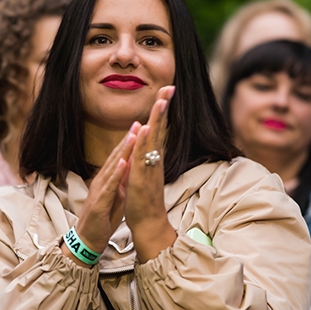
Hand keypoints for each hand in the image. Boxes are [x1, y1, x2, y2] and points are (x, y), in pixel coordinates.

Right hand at [64, 126, 137, 264]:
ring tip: (133, 135)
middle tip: (139, 122)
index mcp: (107, 180)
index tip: (141, 126)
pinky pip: (109, 186)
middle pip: (115, 157)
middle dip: (127, 140)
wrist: (88, 240)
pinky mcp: (99, 203)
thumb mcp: (116, 198)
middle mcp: (101, 181)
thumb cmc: (102, 220)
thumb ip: (121, 183)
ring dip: (122, 151)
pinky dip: (116, 173)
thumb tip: (129, 169)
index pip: (119, 157)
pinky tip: (122, 162)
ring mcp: (99, 191)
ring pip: (112, 167)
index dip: (129, 142)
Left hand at [125, 86, 176, 261]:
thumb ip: (147, 154)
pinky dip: (144, 143)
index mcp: (153, 157)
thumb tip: (148, 137)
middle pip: (160, 129)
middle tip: (169, 87)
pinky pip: (142, 158)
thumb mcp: (145, 171)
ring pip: (154, 140)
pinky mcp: (141, 179)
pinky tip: (145, 129)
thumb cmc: (145, 198)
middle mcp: (154, 160)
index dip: (162, 109)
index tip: (167, 90)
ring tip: (161, 101)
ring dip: (157, 120)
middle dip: (163, 107)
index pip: (159, 128)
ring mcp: (149, 169)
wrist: (148, 223)